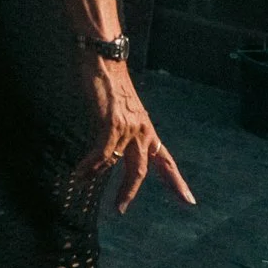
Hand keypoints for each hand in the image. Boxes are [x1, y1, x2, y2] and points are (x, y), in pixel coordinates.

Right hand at [78, 58, 195, 213]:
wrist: (104, 58)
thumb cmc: (109, 80)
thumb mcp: (121, 109)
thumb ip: (120, 130)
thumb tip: (109, 150)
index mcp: (147, 129)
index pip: (166, 161)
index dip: (176, 182)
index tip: (188, 202)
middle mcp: (142, 130)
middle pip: (142, 170)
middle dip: (130, 192)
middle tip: (120, 209)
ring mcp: (129, 128)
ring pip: (119, 164)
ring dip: (99, 176)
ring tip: (82, 181)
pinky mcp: (112, 124)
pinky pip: (101, 154)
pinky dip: (89, 166)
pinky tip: (79, 172)